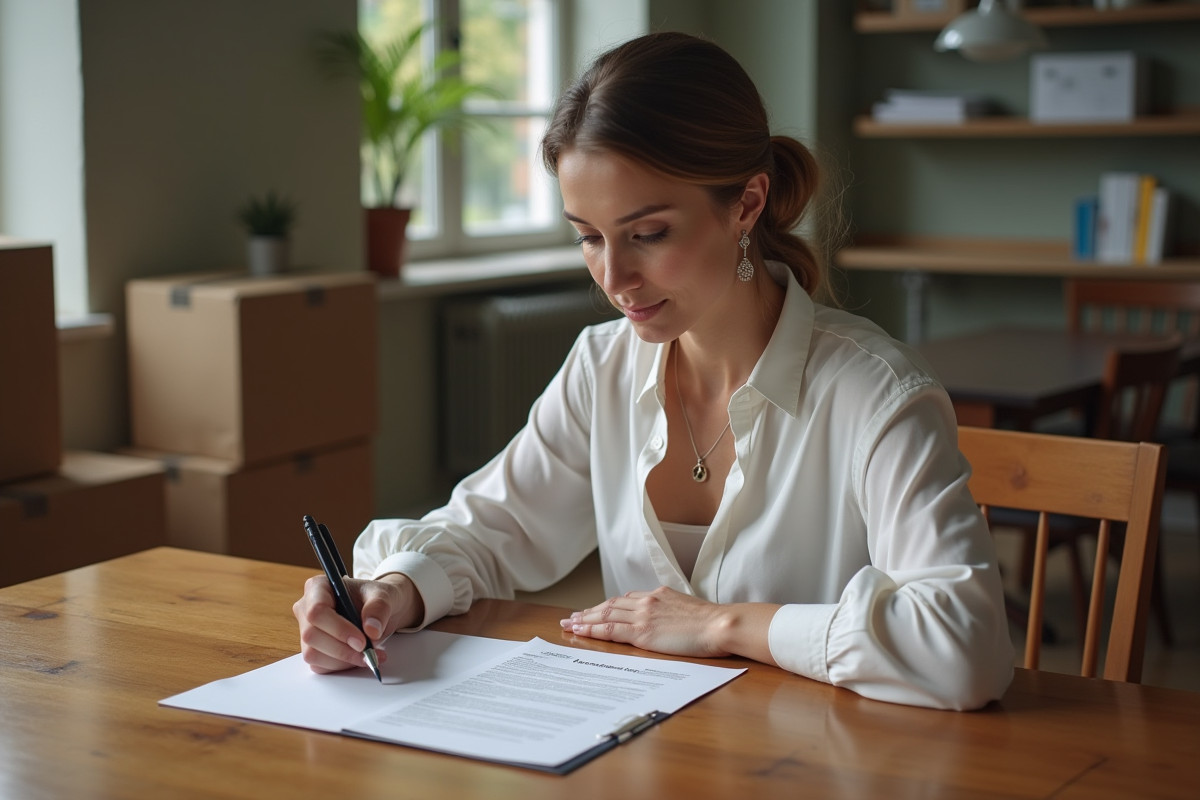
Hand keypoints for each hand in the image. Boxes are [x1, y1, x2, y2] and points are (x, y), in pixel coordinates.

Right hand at [293, 573, 423, 673]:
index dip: (338, 629)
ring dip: (343, 660)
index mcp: (318, 587)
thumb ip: (379, 608)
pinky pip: (320, 665)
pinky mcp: (314, 649)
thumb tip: (371, 631)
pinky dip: (342, 666)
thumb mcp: (384, 595)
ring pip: (313, 654)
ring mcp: (308, 630)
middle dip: (342, 649)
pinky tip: (360, 659)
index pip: (317, 611)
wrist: (379, 611)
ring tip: (370, 656)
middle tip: (368, 652)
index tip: (362, 641)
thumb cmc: (376, 597)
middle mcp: (307, 608)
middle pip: (311, 635)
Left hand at [559, 586, 733, 657]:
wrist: (720, 625)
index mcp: (659, 594)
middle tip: (573, 617)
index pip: (626, 599)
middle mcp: (647, 601)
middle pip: (611, 604)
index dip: (608, 605)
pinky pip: (610, 630)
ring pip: (606, 615)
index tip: (596, 610)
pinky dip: (593, 630)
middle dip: (590, 611)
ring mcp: (643, 615)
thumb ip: (672, 612)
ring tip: (571, 624)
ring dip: (586, 620)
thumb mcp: (689, 610)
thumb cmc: (712, 623)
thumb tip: (668, 622)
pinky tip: (581, 632)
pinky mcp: (642, 632)